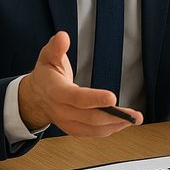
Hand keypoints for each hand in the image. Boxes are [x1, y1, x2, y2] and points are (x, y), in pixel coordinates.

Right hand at [18, 31, 142, 136]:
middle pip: (89, 117)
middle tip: (135, 115)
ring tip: (134, 119)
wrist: (34, 98)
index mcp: (56, 92)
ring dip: (115, 125)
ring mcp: (67, 123)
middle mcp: (61, 111)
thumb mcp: (47, 57)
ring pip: (93, 128)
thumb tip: (63, 36)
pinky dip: (109, 130)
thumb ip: (56, 48)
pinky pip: (92, 133)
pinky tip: (124, 123)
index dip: (95, 98)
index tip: (113, 97)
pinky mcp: (73, 129)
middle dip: (114, 116)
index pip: (77, 98)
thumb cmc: (45, 75)